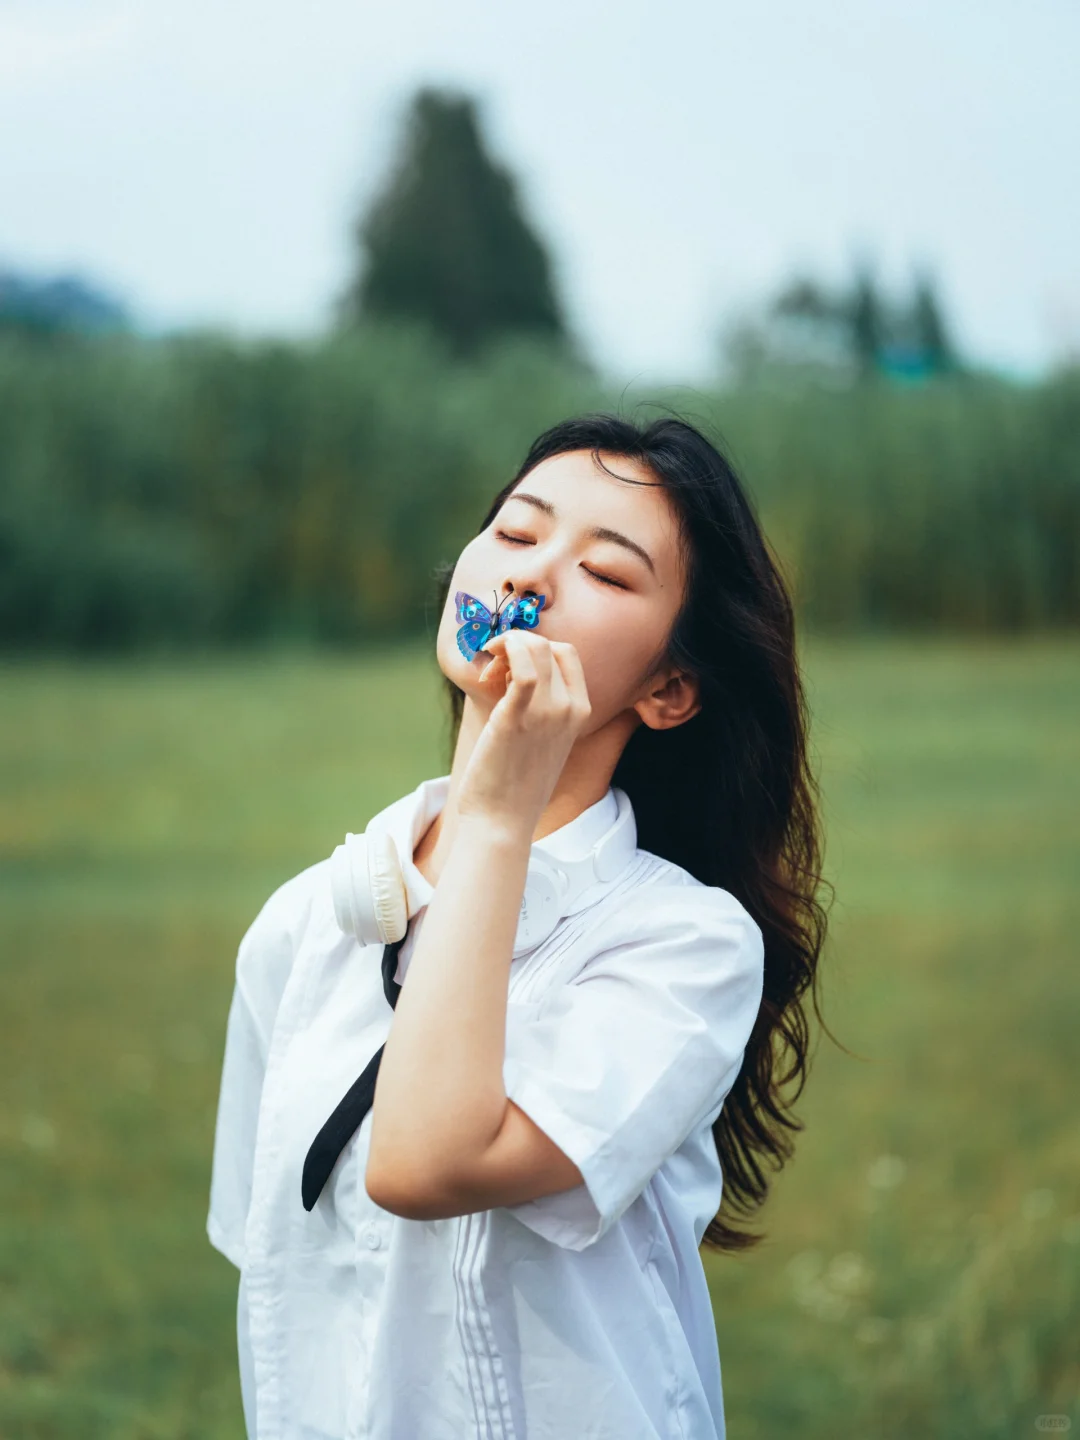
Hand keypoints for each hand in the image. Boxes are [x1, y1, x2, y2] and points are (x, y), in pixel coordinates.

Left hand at [457, 629, 591, 837]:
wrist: (502, 821)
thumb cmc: (514, 783)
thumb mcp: (542, 739)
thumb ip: (539, 707)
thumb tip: (512, 672)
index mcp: (580, 711)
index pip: (567, 653)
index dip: (536, 647)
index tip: (509, 666)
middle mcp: (569, 708)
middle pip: (548, 645)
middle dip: (516, 644)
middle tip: (492, 670)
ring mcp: (547, 712)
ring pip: (534, 646)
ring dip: (505, 646)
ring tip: (488, 672)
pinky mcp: (517, 717)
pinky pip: (521, 664)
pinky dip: (503, 652)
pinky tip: (486, 670)